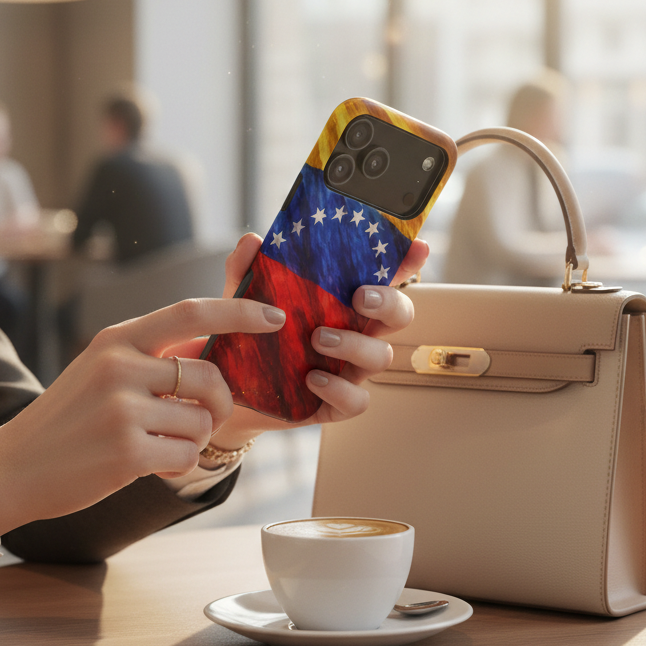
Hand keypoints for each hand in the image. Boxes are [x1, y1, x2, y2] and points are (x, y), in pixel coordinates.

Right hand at [0, 296, 286, 538]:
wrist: (12, 467)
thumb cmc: (69, 418)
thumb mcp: (102, 369)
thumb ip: (153, 356)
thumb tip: (216, 346)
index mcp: (117, 339)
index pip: (191, 312)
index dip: (240, 311)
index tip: (276, 316)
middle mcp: (120, 366)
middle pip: (209, 375)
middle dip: (221, 401)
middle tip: (206, 415)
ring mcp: (122, 409)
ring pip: (202, 421)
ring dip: (192, 439)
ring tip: (157, 444)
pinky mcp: (127, 452)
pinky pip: (188, 455)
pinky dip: (178, 464)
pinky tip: (148, 465)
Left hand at [163, 233, 429, 450]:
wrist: (227, 390)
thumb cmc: (250, 335)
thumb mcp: (243, 299)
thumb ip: (246, 269)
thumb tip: (252, 241)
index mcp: (343, 302)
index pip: (383, 277)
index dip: (406, 262)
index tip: (418, 248)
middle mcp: (356, 333)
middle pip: (399, 315)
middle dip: (389, 302)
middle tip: (360, 297)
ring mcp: (349, 369)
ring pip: (381, 357)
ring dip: (354, 344)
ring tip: (318, 339)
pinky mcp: (334, 404)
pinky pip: (356, 401)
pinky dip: (340, 389)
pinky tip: (312, 378)